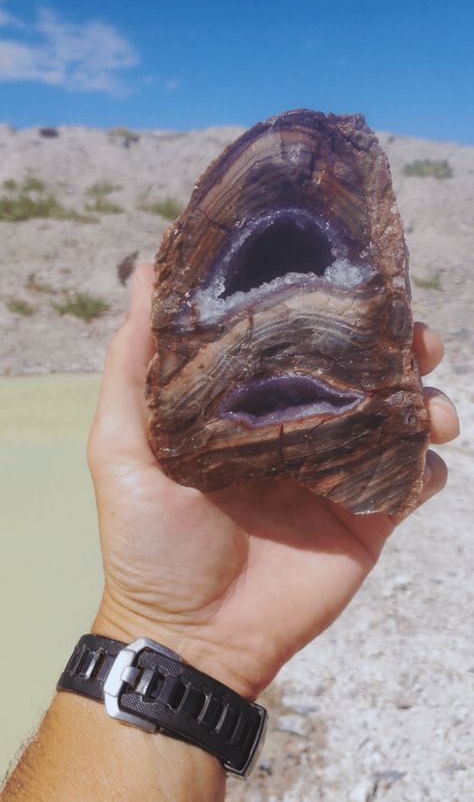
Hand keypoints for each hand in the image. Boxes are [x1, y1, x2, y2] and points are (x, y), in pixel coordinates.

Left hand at [88, 264, 458, 698]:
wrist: (193, 638)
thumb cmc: (148, 544)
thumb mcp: (123, 449)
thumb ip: (133, 369)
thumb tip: (143, 277)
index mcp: (248, 407)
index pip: (297, 343)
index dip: (328, 310)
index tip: (351, 278)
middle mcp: (297, 430)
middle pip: (360, 372)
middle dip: (395, 346)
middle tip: (412, 335)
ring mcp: (335, 473)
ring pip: (398, 418)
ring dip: (425, 398)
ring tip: (429, 402)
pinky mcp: (365, 517)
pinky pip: (414, 480)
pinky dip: (428, 463)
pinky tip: (425, 454)